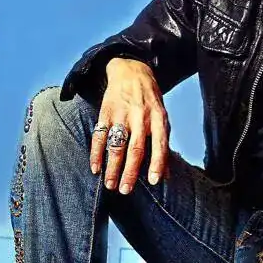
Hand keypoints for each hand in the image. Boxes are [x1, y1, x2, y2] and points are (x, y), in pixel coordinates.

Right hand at [90, 58, 170, 193]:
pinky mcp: (106, 112)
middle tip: (125, 190)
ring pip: (116, 145)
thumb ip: (163, 145)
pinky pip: (99, 135)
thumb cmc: (151, 101)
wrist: (132, 71)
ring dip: (112, 166)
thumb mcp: (163, 118)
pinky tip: (95, 168)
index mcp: (159, 118)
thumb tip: (167, 175)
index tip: (153, 181)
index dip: (157, 163)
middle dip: (130, 171)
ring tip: (110, 184)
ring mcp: (122, 114)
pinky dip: (96, 153)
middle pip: (135, 148)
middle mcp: (141, 117)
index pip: (160, 144)